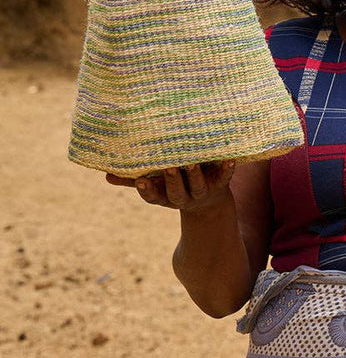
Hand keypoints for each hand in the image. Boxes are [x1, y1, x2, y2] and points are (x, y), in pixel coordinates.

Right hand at [105, 161, 235, 212]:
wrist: (210, 196)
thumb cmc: (175, 182)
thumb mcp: (155, 183)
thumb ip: (132, 178)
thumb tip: (105, 175)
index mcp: (165, 195)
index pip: (153, 196)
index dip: (148, 190)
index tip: (141, 180)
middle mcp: (183, 196)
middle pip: (177, 192)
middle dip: (172, 181)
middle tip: (169, 167)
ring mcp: (202, 191)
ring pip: (198, 186)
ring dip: (195, 175)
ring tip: (191, 163)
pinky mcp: (220, 184)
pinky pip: (224, 178)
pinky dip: (227, 170)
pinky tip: (229, 161)